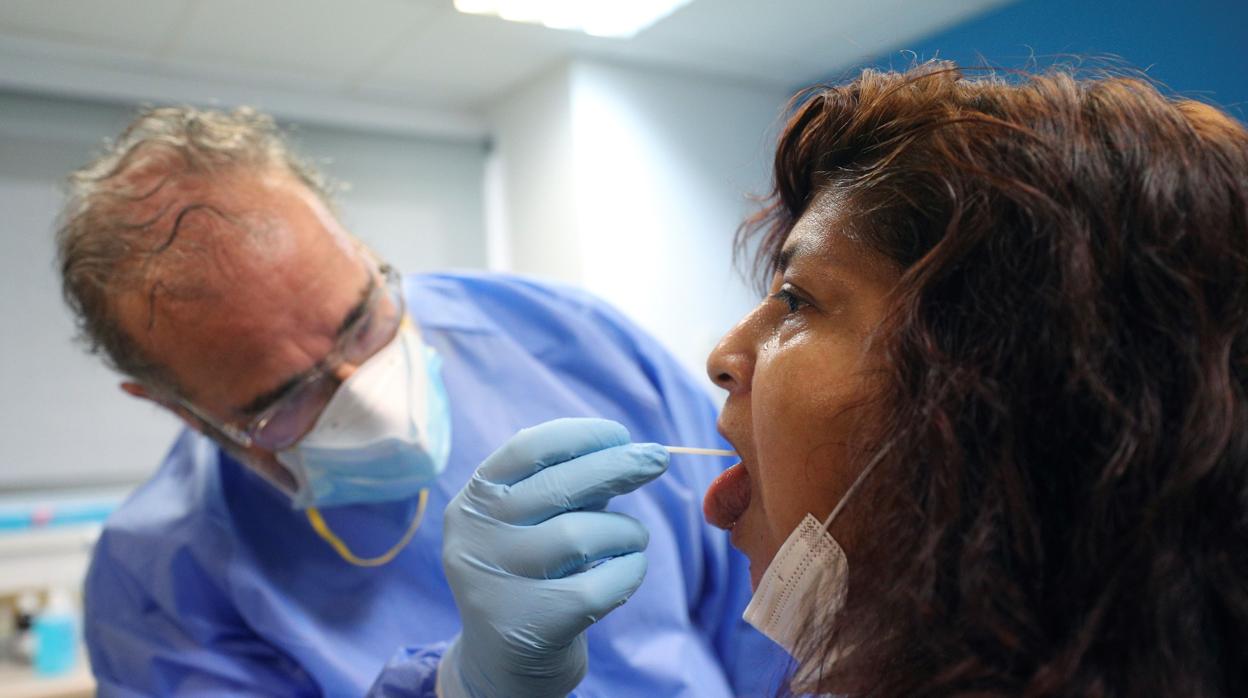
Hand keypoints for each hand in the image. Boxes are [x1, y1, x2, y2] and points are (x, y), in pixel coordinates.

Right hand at [438, 418, 667, 697]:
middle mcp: (476, 537)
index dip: (580, 434)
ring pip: (582, 535)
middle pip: (560, 487)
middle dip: (619, 466)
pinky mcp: (531, 624)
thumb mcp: (531, 522)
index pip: (527, 449)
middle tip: (658, 459)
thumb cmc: (532, 573)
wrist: (503, 663)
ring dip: (626, 530)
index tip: (620, 434)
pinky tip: (628, 570)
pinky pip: (602, 584)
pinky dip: (630, 570)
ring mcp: (498, 583)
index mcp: (474, 501)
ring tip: (632, 538)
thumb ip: (566, 486)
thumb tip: (630, 450)